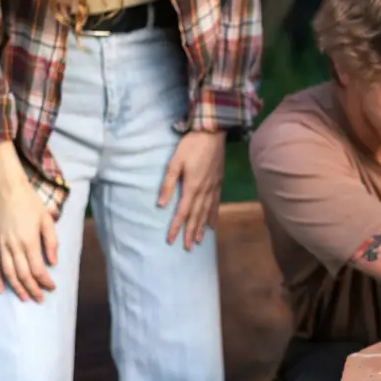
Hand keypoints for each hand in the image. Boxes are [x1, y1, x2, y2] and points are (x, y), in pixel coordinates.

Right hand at [0, 179, 57, 302]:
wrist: (6, 189)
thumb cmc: (29, 203)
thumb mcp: (47, 220)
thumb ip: (51, 242)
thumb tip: (53, 263)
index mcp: (30, 241)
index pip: (38, 269)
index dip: (45, 281)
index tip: (52, 288)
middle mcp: (14, 246)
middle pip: (23, 275)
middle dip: (33, 289)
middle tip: (40, 299)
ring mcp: (0, 245)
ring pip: (8, 273)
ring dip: (16, 288)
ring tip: (25, 298)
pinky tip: (1, 289)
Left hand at [158, 130, 226, 249]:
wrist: (212, 133)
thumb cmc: (190, 146)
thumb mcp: (174, 162)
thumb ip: (168, 184)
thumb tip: (161, 204)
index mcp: (192, 187)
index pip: (182, 212)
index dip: (176, 227)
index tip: (170, 240)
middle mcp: (204, 191)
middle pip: (196, 216)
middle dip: (190, 232)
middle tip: (187, 247)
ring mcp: (214, 187)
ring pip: (207, 212)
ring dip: (202, 227)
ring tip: (199, 241)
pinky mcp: (219, 182)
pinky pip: (216, 203)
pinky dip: (214, 215)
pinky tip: (213, 224)